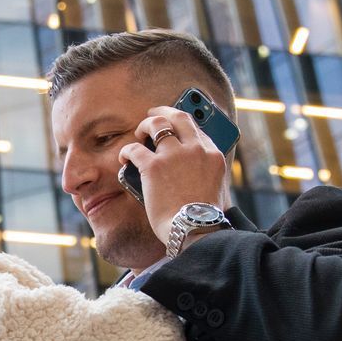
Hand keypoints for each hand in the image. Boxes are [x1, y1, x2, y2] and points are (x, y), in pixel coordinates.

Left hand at [119, 107, 228, 250]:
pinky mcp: (153, 166)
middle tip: (153, 114)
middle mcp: (195, 149)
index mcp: (212, 155)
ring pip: (156, 124)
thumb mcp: (217, 190)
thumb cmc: (203, 218)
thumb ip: (209, 174)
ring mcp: (174, 155)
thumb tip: (197, 172)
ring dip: (144, 126)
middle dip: (164, 111)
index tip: (174, 127)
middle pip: (179, 117)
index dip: (182, 126)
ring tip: (138, 134)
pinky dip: (127, 151)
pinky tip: (124, 158)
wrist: (194, 229)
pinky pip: (134, 149)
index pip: (196, 129)